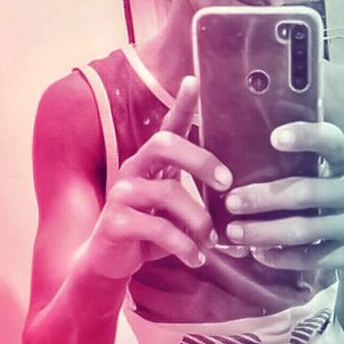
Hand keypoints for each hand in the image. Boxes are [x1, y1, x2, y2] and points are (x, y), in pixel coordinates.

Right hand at [81, 77, 232, 280]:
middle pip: (165, 145)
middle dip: (201, 161)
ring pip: (168, 193)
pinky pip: (159, 228)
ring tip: (211, 241)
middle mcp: (133, 170)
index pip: (167, 127)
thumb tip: (235, 200)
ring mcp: (122, 194)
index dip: (181, 104)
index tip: (194, 81)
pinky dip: (184, 246)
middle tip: (226, 184)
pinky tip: (196, 258)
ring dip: (199, 220)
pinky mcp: (117, 222)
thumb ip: (195, 198)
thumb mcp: (173, 212)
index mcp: (150, 164)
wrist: (108, 262)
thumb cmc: (147, 233)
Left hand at [222, 121, 343, 271]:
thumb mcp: (332, 176)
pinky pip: (312, 258)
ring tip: (235, 232)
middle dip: (264, 198)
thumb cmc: (335, 201)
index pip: (331, 142)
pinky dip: (281, 257)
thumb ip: (303, 165)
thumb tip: (240, 157)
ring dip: (265, 232)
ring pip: (305, 230)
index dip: (305, 137)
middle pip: (306, 193)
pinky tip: (259, 253)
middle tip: (231, 202)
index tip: (274, 138)